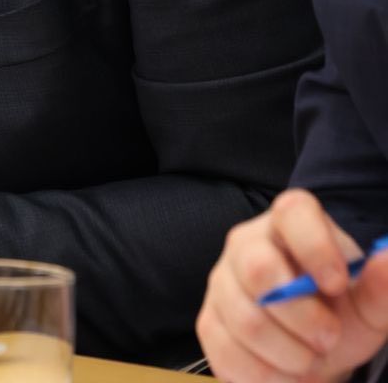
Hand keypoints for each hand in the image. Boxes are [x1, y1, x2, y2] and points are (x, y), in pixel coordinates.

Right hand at [198, 189, 387, 382]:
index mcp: (289, 223)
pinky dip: (266, 375)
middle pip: (258, 269)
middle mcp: (247, 242)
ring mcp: (222, 281)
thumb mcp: (367, 305)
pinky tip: (284, 372)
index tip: (337, 285)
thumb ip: (379, 286)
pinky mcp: (208, 321)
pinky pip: (228, 352)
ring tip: (309, 360)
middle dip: (302, 317)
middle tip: (329, 339)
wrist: (311, 349)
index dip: (315, 247)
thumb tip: (387, 259)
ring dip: (290, 355)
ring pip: (246, 320)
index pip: (292, 213)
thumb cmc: (339, 314)